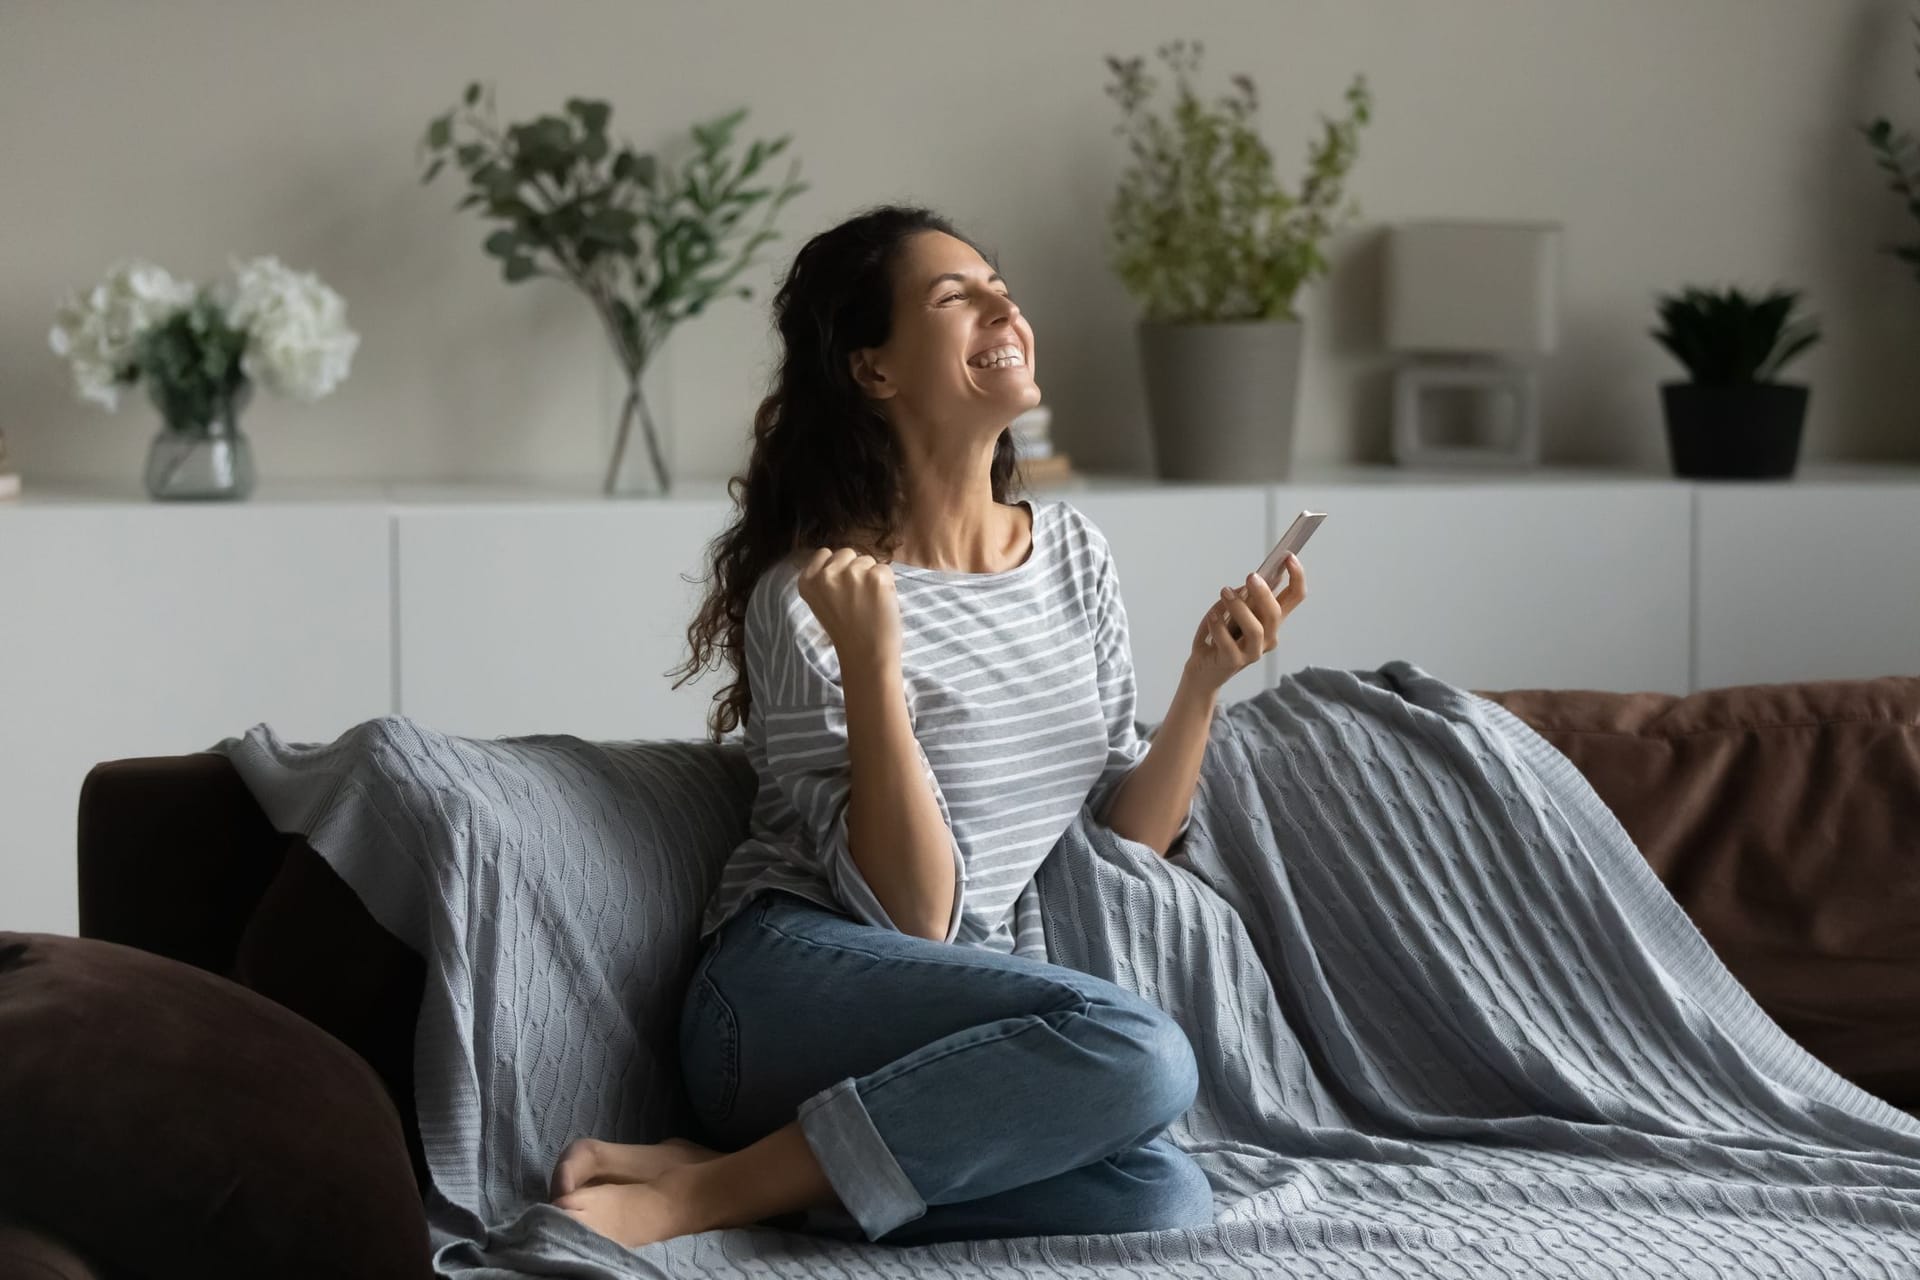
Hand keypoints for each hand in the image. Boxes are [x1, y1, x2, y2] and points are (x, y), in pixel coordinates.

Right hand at [796, 546, 902, 670]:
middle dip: (855, 569)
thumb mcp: (821, 602)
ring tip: (868, 603)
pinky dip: (887, 584)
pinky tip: (880, 603)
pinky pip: (886, 569)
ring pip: (867, 560)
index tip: (841, 588)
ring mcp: (851, 574)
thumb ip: (825, 579)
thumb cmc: (846, 631)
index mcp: (807, 581)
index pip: (824, 553)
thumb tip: (843, 559)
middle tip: (857, 597)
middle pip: (847, 553)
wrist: (865, 655)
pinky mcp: (875, 577)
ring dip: (872, 577)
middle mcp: (826, 575)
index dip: (838, 568)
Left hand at [1183, 553, 1305, 691]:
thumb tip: (1248, 584)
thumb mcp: (1232, 611)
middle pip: (1276, 613)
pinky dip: (1219, 626)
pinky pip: (1228, 642)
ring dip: (1240, 608)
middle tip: (1251, 576)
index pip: (1295, 597)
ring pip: (1256, 629)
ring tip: (1224, 592)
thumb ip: (1243, 598)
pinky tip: (1212, 616)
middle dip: (1264, 593)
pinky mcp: (1234, 662)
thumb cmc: (1219, 637)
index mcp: (1271, 621)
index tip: (1289, 556)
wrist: (1204, 671)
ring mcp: (1253, 652)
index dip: (1297, 577)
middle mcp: (1268, 637)